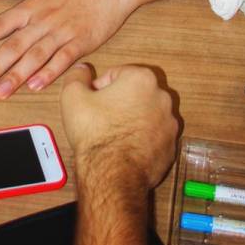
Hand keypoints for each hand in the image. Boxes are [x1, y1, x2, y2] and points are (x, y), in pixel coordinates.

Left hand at [0, 0, 132, 97]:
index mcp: (31, 6)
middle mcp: (43, 20)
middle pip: (13, 46)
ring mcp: (62, 32)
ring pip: (35, 56)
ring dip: (16, 76)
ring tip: (0, 93)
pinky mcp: (81, 42)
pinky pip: (62, 60)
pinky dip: (49, 73)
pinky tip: (35, 86)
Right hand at [60, 63, 178, 190]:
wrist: (112, 173)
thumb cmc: (96, 133)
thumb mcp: (73, 96)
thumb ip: (77, 76)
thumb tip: (81, 71)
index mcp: (141, 79)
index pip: (116, 74)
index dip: (100, 88)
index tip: (92, 102)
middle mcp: (162, 98)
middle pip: (135, 94)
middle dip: (119, 103)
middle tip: (101, 118)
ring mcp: (169, 125)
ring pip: (146, 115)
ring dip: (132, 121)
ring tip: (113, 135)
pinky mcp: (171, 147)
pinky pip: (154, 137)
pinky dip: (142, 140)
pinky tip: (125, 149)